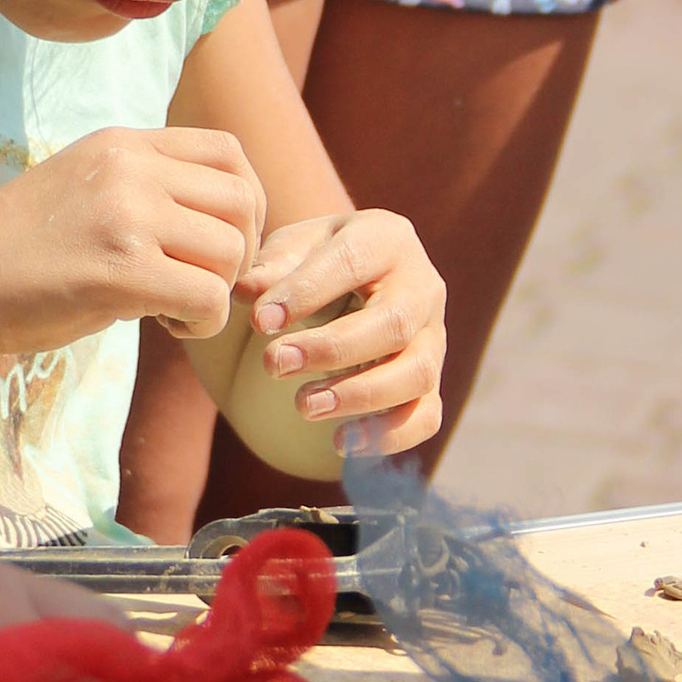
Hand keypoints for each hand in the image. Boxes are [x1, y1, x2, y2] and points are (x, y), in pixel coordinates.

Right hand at [0, 126, 267, 354]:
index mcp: (123, 143)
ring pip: (232, 252)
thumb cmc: (13, 249)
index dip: (243, 206)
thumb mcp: (83, 186)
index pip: (228, 153)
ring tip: (175, 307)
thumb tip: (220, 223)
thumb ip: (145, 188)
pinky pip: (208, 298)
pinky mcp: (120, 270)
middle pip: (244, 202)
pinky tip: (165, 325)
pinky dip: (203, 323)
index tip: (216, 245)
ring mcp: (126, 215)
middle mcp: (131, 167)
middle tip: (201, 284)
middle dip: (240, 254)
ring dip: (218, 291)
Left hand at [239, 211, 446, 456]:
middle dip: (332, 349)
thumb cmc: (316, 262)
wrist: (352, 282)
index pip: (353, 263)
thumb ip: (271, 268)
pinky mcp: (431, 382)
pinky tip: (339, 442)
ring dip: (360, 395)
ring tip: (303, 406)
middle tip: (275, 364)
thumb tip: (249, 294)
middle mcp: (422, 287)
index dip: (305, 293)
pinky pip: (425, 415)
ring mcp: (432, 338)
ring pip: (417, 372)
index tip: (259, 321)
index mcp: (387, 239)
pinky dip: (389, 435)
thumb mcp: (291, 250)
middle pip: (394, 323)